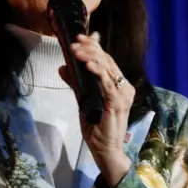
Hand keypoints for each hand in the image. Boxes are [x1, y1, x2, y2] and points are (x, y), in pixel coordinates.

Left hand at [59, 32, 134, 187]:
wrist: (105, 150)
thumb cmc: (97, 127)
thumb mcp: (83, 100)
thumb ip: (76, 83)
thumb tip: (63, 67)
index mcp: (118, 85)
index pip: (106, 60)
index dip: (93, 47)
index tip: (78, 38)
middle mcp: (124, 88)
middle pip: (107, 61)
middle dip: (89, 49)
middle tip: (74, 43)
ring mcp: (123, 96)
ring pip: (108, 69)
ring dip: (91, 58)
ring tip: (77, 51)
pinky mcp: (118, 104)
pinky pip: (108, 85)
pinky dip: (99, 73)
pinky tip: (88, 66)